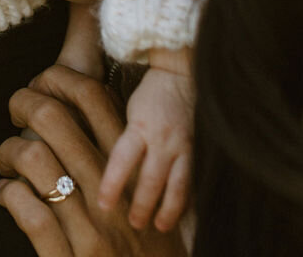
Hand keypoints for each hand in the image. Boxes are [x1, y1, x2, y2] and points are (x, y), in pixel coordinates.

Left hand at [0, 65, 186, 256]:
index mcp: (134, 173)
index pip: (96, 99)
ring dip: (9, 151)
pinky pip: (26, 210)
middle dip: (24, 101)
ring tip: (6, 159)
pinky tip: (5, 195)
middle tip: (15, 106)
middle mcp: (113, 194)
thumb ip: (123, 163)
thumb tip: (85, 114)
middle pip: (56, 118)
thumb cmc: (148, 255)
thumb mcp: (148, 203)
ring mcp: (90, 229)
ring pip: (35, 159)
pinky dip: (7, 194)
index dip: (61, 77)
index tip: (42, 81)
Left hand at [98, 65, 191, 231]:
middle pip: (151, 179)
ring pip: (177, 185)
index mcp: (139, 127)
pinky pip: (194, 180)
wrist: (181, 75)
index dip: (113, 183)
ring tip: (160, 226)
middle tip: (134, 224)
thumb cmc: (149, 95)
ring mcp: (184, 146)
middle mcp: (162, 139)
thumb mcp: (129, 112)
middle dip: (142, 205)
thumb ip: (122, 140)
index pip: (123, 159)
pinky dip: (187, 199)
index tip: (103, 204)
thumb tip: (103, 166)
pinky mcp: (199, 151)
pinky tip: (182, 214)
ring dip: (168, 209)